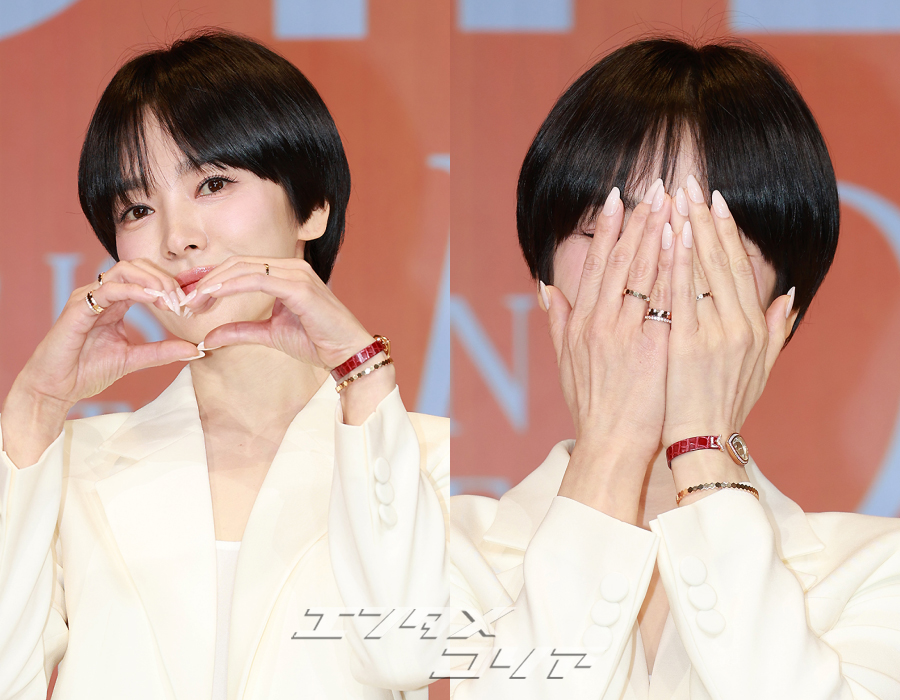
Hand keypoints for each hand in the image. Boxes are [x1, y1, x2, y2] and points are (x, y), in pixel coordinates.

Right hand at [2, 259, 198, 466]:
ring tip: (170, 301)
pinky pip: (108, 289)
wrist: (57, 388)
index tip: (186, 305)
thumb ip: (163, 351)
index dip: (168, 286)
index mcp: (115, 302)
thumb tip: (196, 349)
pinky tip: (152, 300)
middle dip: (164, 279)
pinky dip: (134, 290)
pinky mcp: (78, 308)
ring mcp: (88, 298)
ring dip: (153, 282)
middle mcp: (101, 294)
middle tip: (181, 300)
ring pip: (124, 270)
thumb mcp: (135, 359)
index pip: (145, 278)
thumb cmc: (87, 371)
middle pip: (137, 267)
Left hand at [184, 256, 374, 367]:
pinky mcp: (300, 287)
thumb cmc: (317, 342)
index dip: (211, 280)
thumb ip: (241, 331)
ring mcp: (296, 274)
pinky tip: (214, 297)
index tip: (189, 299)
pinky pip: (258, 279)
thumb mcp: (270, 335)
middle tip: (184, 300)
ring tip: (193, 300)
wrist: (347, 353)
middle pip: (237, 263)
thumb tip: (208, 337)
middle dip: (206, 280)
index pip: (240, 267)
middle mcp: (291, 267)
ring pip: (244, 267)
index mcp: (284, 274)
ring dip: (214, 283)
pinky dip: (232, 286)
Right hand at [546, 180, 673, 520]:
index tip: (618, 199)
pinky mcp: (652, 347)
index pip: (597, 265)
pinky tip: (684, 240)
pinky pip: (665, 298)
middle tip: (654, 186)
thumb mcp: (565, 362)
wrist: (611, 445)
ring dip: (659, 232)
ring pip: (643, 272)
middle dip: (639, 220)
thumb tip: (548, 289)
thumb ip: (558, 322)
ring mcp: (626, 333)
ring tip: (673, 201)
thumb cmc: (592, 406)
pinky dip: (673, 267)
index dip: (608, 229)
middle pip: (621, 260)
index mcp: (582, 322)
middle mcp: (600, 322)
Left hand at [664, 176, 794, 485]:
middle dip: (706, 219)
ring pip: (702, 270)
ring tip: (675, 197)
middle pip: (721, 260)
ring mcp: (713, 332)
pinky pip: (681, 294)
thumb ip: (774, 330)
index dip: (727, 232)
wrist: (703, 441)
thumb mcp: (760, 370)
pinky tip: (668, 234)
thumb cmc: (725, 406)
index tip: (715, 203)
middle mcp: (738, 324)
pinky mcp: (687, 343)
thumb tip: (788, 297)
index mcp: (752, 326)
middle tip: (692, 185)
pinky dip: (676, 262)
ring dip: (689, 229)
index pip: (739, 268)